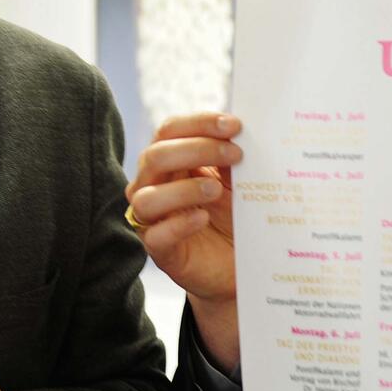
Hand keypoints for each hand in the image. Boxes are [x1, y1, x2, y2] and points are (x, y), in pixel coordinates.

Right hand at [125, 112, 241, 369]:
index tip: (235, 125)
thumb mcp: (237, 182)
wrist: (238, 267)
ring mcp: (153, 219)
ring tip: (215, 190)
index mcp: (170, 162)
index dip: (199, 123)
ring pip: (147, 196)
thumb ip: (232, 159)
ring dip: (183, 189)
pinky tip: (203, 218)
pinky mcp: (160, 250)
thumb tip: (244, 133)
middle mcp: (153, 186)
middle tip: (236, 154)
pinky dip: (179, 224)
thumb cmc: (234, 217)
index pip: (169, 131)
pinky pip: (156, 235)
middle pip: (155, 156)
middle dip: (196, 150)